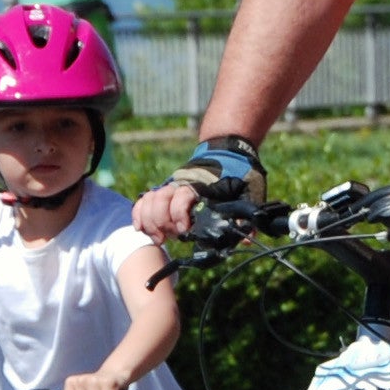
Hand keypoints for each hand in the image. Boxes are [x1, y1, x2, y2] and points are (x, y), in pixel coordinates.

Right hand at [142, 134, 262, 240]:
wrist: (228, 152)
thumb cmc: (240, 173)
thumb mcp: (250, 191)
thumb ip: (246, 214)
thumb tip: (245, 238)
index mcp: (201, 185)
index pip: (181, 197)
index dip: (179, 215)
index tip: (184, 231)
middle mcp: (183, 184)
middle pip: (160, 200)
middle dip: (161, 222)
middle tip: (171, 238)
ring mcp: (172, 187)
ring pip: (149, 200)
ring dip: (150, 221)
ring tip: (158, 238)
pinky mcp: (166, 191)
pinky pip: (145, 200)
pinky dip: (139, 214)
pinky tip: (142, 229)